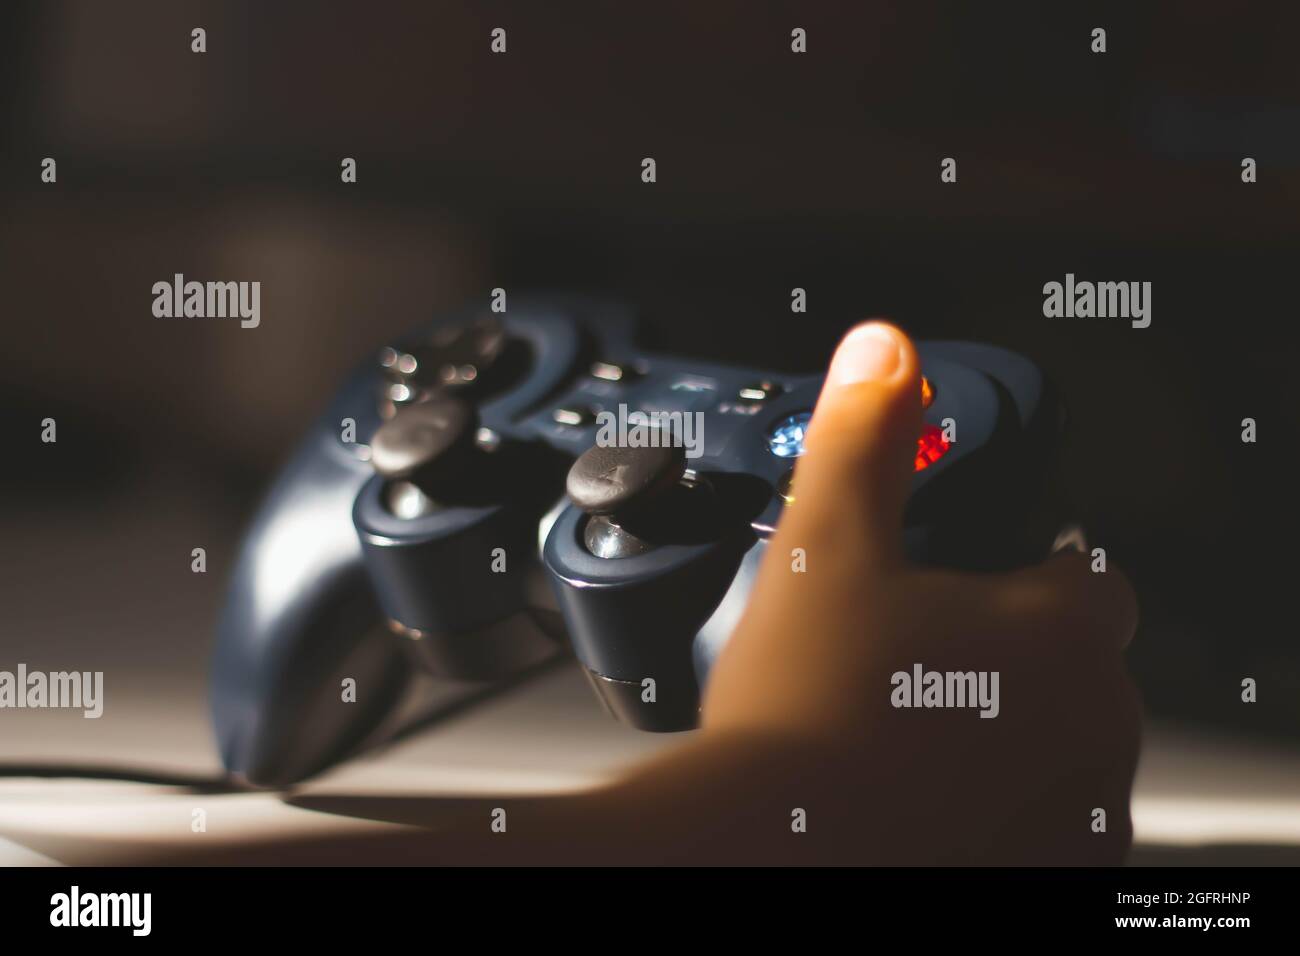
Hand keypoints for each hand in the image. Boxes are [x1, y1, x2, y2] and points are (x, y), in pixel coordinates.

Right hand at [702, 321, 1141, 863]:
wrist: (769, 853)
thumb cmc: (802, 715)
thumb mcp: (825, 548)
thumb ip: (865, 438)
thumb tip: (884, 351)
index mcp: (1059, 630)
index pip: (1082, 572)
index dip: (1020, 569)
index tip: (963, 588)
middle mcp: (1095, 724)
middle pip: (1066, 663)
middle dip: (1003, 654)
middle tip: (904, 663)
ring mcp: (1077, 812)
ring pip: (1054, 744)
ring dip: (1001, 730)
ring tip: (898, 730)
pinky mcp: (1046, 872)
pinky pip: (1036, 820)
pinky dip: (994, 805)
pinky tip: (913, 795)